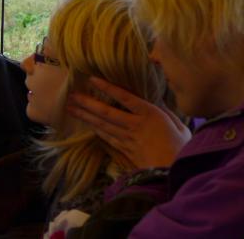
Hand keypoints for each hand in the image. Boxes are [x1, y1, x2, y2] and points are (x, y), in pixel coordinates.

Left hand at [67, 76, 190, 167]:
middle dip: (87, 103)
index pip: (125, 97)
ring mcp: (128, 138)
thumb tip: (156, 101)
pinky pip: (107, 137)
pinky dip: (96, 129)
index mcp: (150, 114)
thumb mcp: (179, 125)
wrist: (175, 173)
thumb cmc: (182, 147)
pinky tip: (87, 124)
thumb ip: (166, 112)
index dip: (107, 87)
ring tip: (71, 108)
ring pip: (103, 124)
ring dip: (85, 116)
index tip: (92, 79)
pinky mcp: (125, 150)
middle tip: (71, 95)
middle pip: (106, 112)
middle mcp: (135, 125)